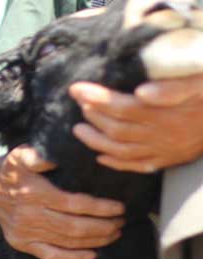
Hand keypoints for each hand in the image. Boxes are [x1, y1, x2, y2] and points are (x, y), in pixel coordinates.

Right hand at [0, 145, 124, 258]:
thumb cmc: (13, 170)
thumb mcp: (21, 155)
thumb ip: (38, 155)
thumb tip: (57, 157)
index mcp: (33, 193)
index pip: (74, 204)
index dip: (100, 208)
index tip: (119, 207)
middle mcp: (29, 216)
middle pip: (74, 226)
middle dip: (103, 226)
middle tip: (122, 222)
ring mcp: (26, 233)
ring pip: (66, 241)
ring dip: (95, 240)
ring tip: (114, 233)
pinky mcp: (23, 244)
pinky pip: (50, 255)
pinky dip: (73, 258)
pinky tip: (92, 255)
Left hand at [69, 75, 202, 172]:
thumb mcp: (201, 83)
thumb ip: (173, 88)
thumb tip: (140, 92)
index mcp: (166, 114)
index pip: (121, 107)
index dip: (96, 98)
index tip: (76, 89)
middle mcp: (162, 135)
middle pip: (117, 129)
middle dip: (93, 116)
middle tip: (78, 102)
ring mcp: (165, 149)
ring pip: (122, 151)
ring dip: (96, 141)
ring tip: (78, 129)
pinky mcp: (170, 158)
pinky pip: (139, 166)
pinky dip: (117, 163)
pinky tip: (101, 158)